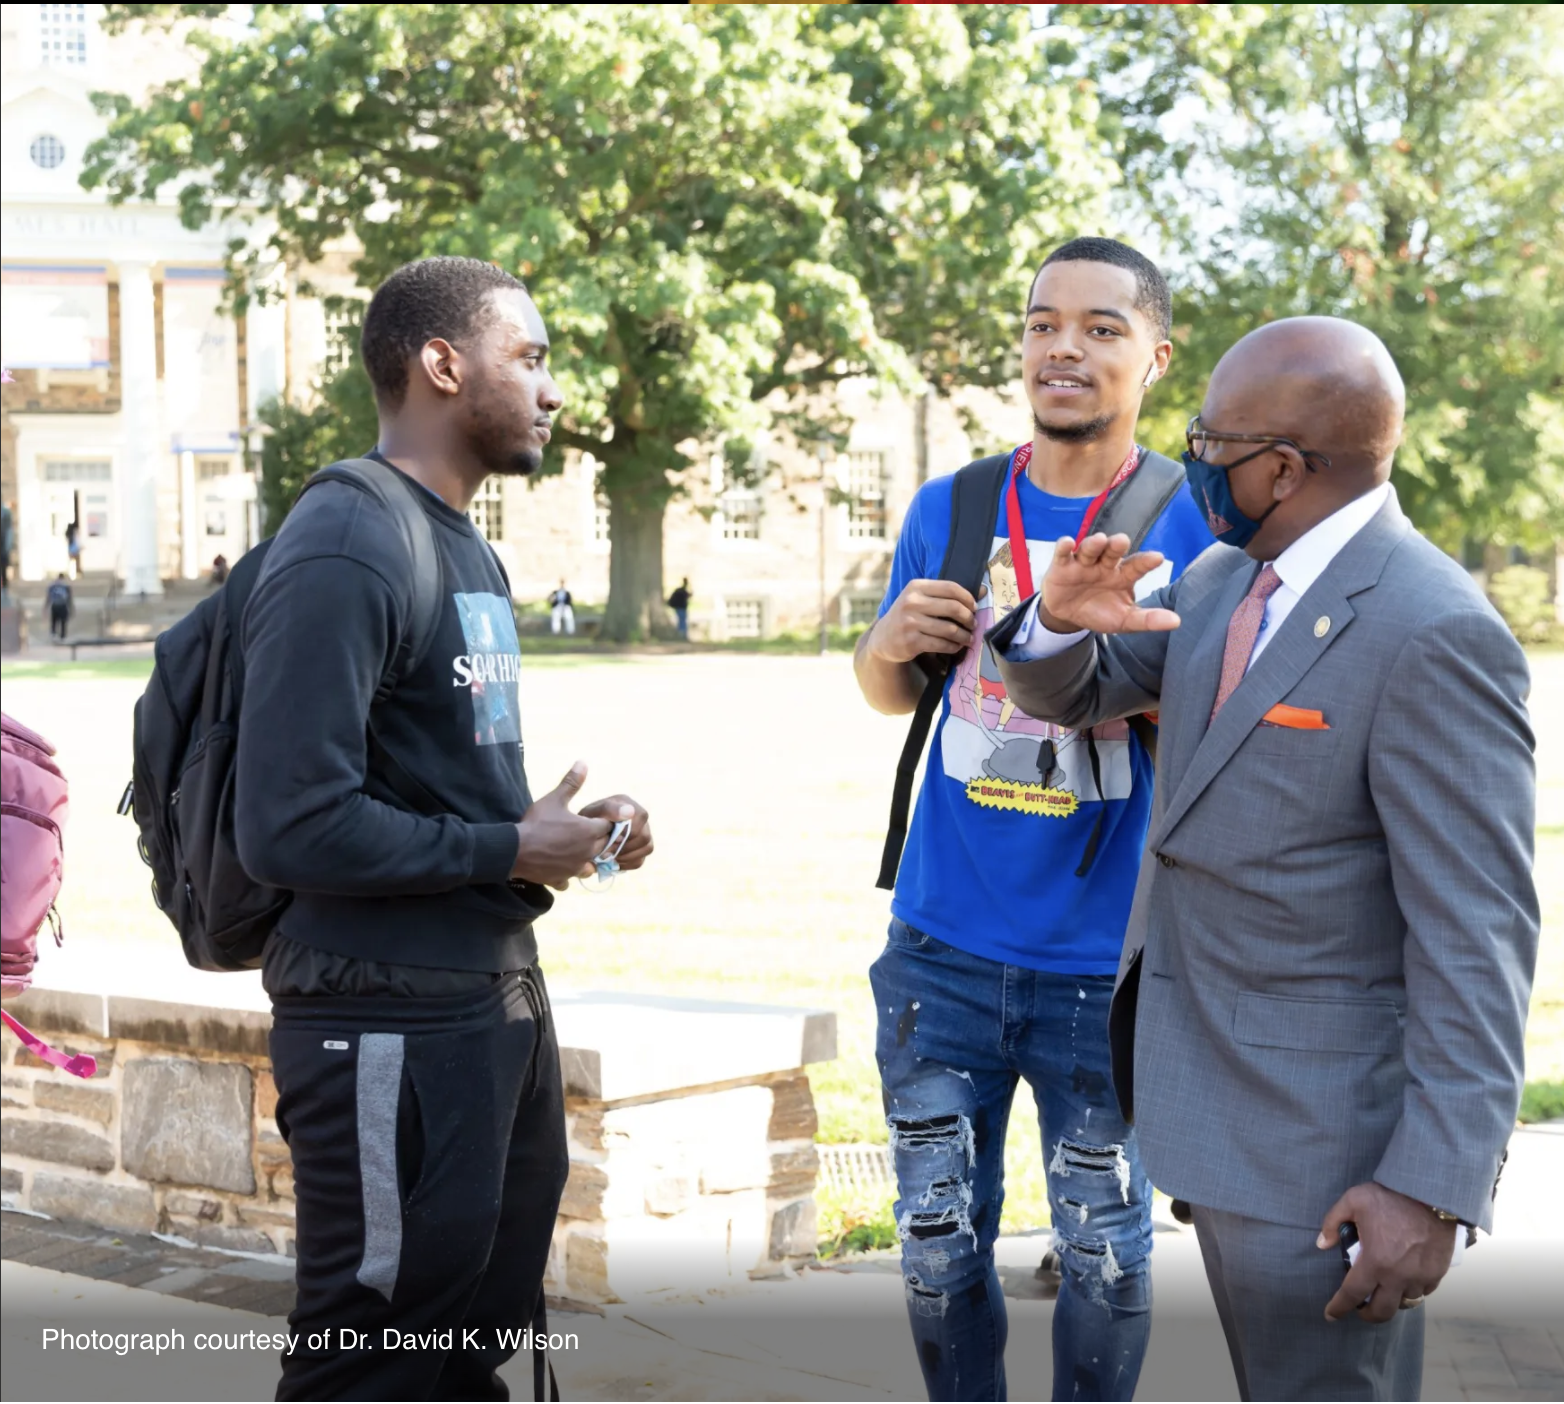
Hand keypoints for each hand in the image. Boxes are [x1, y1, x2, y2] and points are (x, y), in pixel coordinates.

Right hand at [511, 761, 612, 890]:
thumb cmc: (537, 822)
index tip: (596, 818)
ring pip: (591, 866)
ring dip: (588, 859)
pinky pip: (570, 879)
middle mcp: (587, 852)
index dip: (604, 821)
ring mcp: (575, 867)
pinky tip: (560, 867)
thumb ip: (571, 783)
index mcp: (589, 831)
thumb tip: (583, 763)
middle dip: (600, 839)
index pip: (609, 826)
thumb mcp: (554, 799)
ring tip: (577, 851)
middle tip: (587, 832)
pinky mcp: (561, 878)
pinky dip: (567, 874)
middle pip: (605, 847)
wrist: (515, 849)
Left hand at [579, 794, 653, 870]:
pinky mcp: (639, 850)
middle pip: (645, 836)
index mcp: (629, 805)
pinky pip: (640, 860)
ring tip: (610, 856)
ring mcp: (643, 834)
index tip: (613, 838)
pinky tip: (613, 860)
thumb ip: (609, 808)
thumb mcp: (593, 812)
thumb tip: (630, 811)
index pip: (642, 816)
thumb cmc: (587, 821)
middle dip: (625, 847)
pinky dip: (626, 863)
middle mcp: (640, 819)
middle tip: (607, 851)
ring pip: (647, 848)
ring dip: (626, 856)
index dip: (630, 831)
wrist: (581, 835)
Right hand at [868, 580, 976, 664]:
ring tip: (968, 638)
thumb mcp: (920, 599)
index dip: (967, 598)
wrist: (883, 639)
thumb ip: (946, 595)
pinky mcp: (911, 641)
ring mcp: (910, 622)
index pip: (950, 588)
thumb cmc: (908, 616)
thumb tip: (983, 591)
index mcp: (916, 587)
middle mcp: (911, 602)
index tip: (974, 607)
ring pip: (949, 629)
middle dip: (968, 618)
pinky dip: (953, 646)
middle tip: (973, 624)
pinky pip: (941, 644)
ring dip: (964, 635)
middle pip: (953, 608)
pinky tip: (956, 646)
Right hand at [1039, 533, 1180, 634]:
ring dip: (1094, 544)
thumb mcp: (1125, 620)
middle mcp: (1105, 565)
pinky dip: (1064, 547)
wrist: (1068, 616)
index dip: (1146, 562)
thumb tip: (1177, 621)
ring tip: (1099, 541)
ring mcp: (1083, 563)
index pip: (1137, 566)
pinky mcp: (1062, 566)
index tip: (1158, 558)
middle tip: (1122, 541)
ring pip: (1089, 549)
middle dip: (1117, 546)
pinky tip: (1067, 542)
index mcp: (1123, 575)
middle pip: (1113, 552)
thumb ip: (1148, 619)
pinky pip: (1063, 554)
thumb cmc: (1100, 612)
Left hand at [1319, 1182, 1458, 1323]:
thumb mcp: (1353, 1200)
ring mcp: (1420, 1277)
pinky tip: (1403, 1282)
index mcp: (1375, 1261)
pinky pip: (1422, 1292)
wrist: (1432, 1194)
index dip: (1339, 1307)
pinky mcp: (1437, 1273)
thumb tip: (1322, 1243)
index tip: (1330, 1315)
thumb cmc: (1390, 1196)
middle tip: (1359, 1309)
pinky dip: (1410, 1292)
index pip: (1352, 1294)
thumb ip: (1332, 1222)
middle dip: (1367, 1315)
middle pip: (1381, 1312)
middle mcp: (1398, 1276)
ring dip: (1390, 1301)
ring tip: (1381, 1292)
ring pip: (1403, 1303)